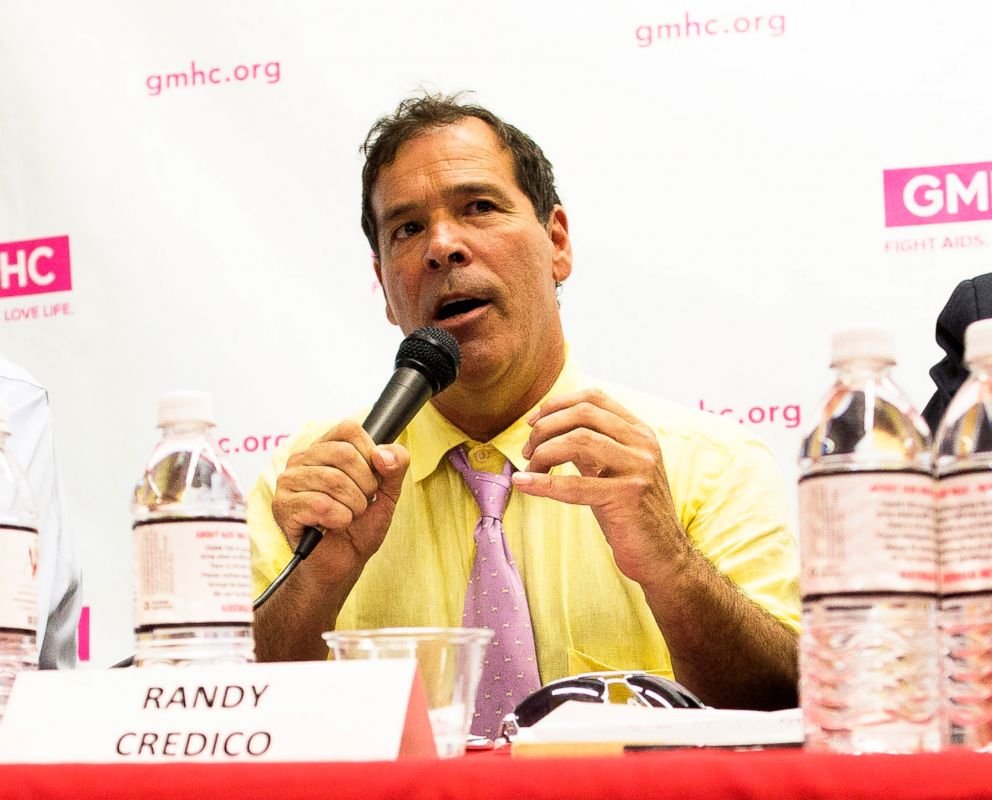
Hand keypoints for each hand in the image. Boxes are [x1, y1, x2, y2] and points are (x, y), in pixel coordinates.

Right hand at [271, 420, 409, 581]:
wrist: (343, 563)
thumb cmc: (360, 525)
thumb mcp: (388, 492)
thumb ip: (395, 465)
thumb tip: (383, 454)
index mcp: (324, 448)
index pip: (349, 430)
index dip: (369, 455)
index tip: (371, 479)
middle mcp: (302, 459)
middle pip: (344, 454)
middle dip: (365, 486)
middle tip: (360, 504)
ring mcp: (288, 481)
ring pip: (334, 480)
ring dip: (353, 506)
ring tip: (347, 516)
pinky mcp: (282, 506)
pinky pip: (321, 505)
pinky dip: (339, 520)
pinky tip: (333, 526)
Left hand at [513, 388, 688, 587]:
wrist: (662, 555)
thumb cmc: (630, 513)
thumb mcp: (611, 471)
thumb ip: (589, 448)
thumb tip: (547, 430)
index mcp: (639, 432)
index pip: (594, 397)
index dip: (557, 404)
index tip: (532, 422)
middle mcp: (643, 444)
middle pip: (583, 414)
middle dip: (546, 428)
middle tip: (527, 451)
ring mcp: (639, 468)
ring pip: (579, 441)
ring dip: (544, 453)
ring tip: (530, 470)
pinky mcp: (629, 496)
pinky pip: (576, 485)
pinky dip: (544, 483)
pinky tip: (524, 484)